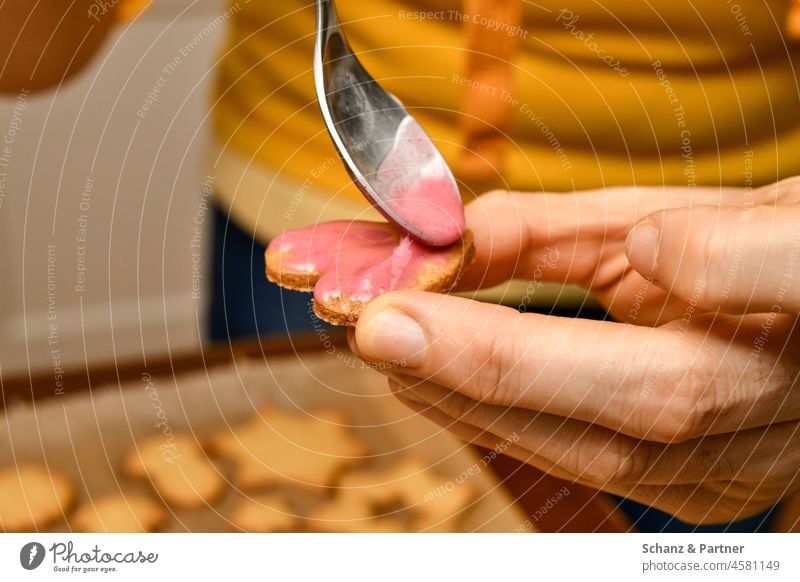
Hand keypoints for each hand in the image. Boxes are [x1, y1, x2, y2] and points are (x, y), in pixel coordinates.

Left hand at [349, 178, 799, 524]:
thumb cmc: (762, 245)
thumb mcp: (678, 210)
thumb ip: (560, 233)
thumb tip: (453, 243)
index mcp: (776, 342)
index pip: (639, 373)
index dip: (501, 352)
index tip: (392, 318)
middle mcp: (756, 430)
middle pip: (598, 434)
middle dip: (463, 383)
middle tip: (367, 330)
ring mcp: (725, 474)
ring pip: (583, 464)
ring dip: (469, 407)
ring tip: (392, 348)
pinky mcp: (696, 491)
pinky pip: (583, 469)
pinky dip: (501, 421)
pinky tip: (445, 383)